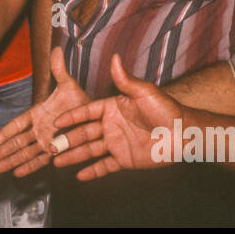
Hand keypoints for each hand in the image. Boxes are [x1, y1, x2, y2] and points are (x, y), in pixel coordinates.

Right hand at [0, 47, 88, 177]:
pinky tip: (17, 174)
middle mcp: (40, 129)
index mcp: (39, 113)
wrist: (97, 114)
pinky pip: (42, 160)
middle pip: (18, 142)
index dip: (5, 133)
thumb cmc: (81, 99)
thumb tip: (56, 49)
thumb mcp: (69, 84)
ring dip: (11, 161)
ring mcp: (47, 141)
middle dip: (3, 152)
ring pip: (26, 153)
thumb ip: (59, 70)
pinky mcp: (57, 150)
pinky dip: (30, 167)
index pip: (18, 124)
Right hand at [51, 54, 183, 181]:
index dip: (72, 117)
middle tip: (51, 145)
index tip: (56, 121)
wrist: (184, 135)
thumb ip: (125, 79)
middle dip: (66, 139)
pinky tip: (79, 176)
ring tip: (56, 161)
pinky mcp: (124, 160)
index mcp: (113, 108)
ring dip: (73, 156)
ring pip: (90, 150)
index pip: (87, 112)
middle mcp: (111, 125)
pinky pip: (105, 166)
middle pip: (84, 133)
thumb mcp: (144, 92)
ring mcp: (116, 143)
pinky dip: (92, 171)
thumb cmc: (167, 109)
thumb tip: (115, 57)